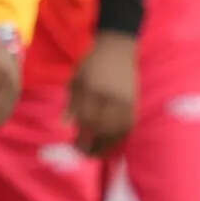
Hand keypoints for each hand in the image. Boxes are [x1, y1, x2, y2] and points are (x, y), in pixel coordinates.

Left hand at [69, 30, 137, 156]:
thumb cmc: (92, 63)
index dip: (80, 134)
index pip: (86, 118)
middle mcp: (111, 96)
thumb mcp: (76, 79)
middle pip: (102, 127)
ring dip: (106, 144)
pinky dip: (119, 138)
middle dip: (92, 143)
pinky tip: (110, 143)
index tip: (74, 144)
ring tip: (95, 152)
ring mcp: (125, 100)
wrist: (118, 48)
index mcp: (93, 88)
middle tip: (82, 151)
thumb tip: (65, 125)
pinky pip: (128, 126)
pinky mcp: (135, 103)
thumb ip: (72, 103)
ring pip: (117, 130)